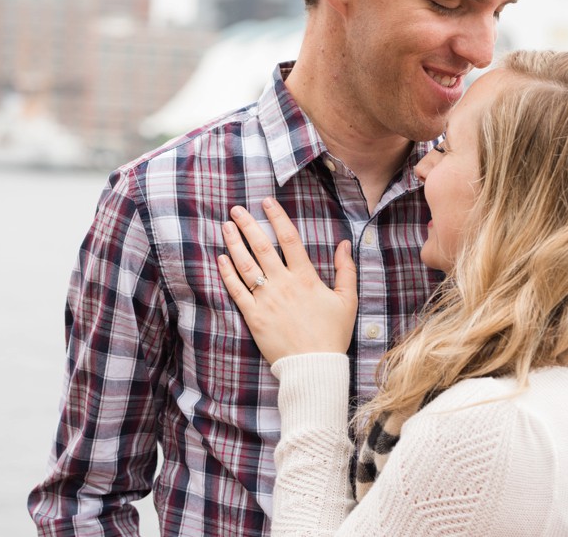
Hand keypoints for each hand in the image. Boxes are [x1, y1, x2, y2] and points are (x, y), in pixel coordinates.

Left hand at [217, 197, 356, 365]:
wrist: (314, 366)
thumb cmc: (332, 333)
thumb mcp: (347, 300)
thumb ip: (345, 270)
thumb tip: (345, 243)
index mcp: (305, 277)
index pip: (289, 239)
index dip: (276, 217)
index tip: (266, 202)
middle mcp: (283, 284)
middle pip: (261, 246)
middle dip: (247, 224)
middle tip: (235, 209)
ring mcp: (266, 299)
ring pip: (245, 265)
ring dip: (233, 243)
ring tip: (225, 226)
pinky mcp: (253, 316)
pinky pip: (237, 290)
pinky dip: (227, 273)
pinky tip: (220, 258)